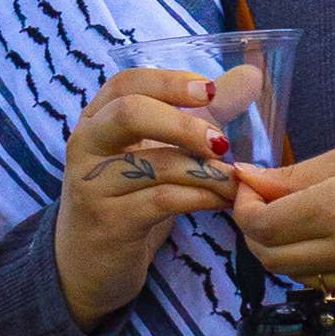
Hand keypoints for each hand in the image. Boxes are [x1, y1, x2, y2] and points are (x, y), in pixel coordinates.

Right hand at [55, 70, 245, 330]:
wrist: (86, 259)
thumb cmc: (127, 195)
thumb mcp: (155, 150)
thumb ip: (200, 114)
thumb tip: (248, 75)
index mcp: (95, 120)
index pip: (125, 84)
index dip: (168, 82)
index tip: (209, 91)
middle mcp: (85, 146)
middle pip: (129, 114)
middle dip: (184, 123)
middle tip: (222, 141)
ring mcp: (92, 184)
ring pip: (154, 163)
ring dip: (206, 171)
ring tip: (234, 180)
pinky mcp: (109, 221)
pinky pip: (162, 201)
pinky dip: (201, 197)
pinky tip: (220, 201)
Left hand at [233, 132, 334, 294]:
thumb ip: (297, 174)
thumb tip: (246, 178)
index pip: (258, 225)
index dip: (242, 207)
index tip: (248, 186)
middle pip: (266, 256)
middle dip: (252, 229)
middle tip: (262, 202)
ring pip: (290, 273)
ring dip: (277, 249)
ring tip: (291, 217)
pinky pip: (322, 282)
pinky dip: (307, 262)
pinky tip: (321, 236)